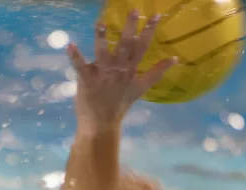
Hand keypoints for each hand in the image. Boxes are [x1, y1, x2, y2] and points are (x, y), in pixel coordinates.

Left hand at [67, 11, 176, 130]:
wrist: (103, 123)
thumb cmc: (120, 103)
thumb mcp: (141, 87)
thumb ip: (157, 72)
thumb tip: (175, 58)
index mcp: (131, 70)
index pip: (142, 47)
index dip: (149, 31)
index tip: (156, 15)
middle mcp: (118, 70)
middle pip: (125, 46)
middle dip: (130, 28)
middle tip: (134, 10)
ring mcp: (102, 75)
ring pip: (103, 53)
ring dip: (102, 38)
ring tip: (101, 23)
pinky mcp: (87, 81)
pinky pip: (81, 67)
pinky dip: (75, 57)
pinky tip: (70, 45)